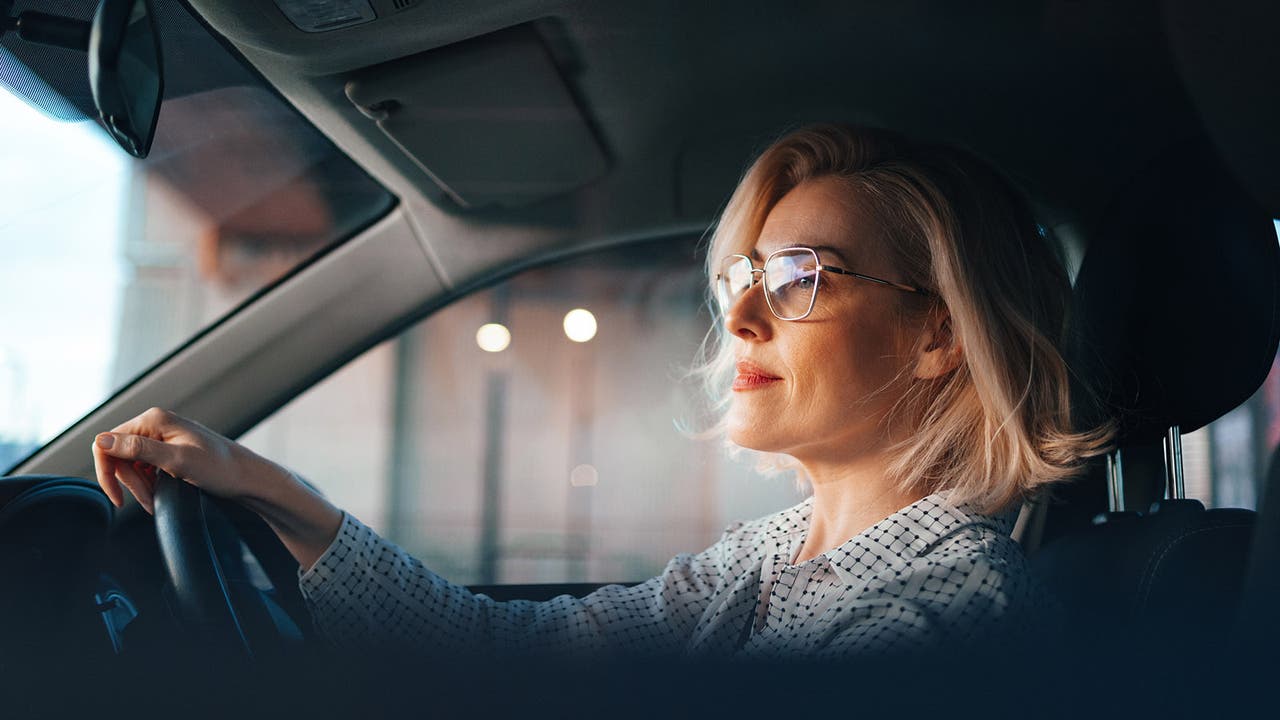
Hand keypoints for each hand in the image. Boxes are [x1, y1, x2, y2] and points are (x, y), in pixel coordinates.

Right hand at [91, 407, 285, 513]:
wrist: (246, 477)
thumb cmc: (220, 468)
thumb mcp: (177, 461)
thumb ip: (139, 450)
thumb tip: (102, 441)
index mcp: (154, 419)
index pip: (106, 442)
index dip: (106, 472)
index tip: (117, 498)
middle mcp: (155, 424)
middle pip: (118, 456)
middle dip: (129, 483)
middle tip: (149, 500)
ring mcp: (161, 437)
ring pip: (130, 465)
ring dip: (139, 486)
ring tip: (157, 500)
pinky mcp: (167, 450)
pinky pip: (144, 468)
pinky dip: (147, 484)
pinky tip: (160, 494)